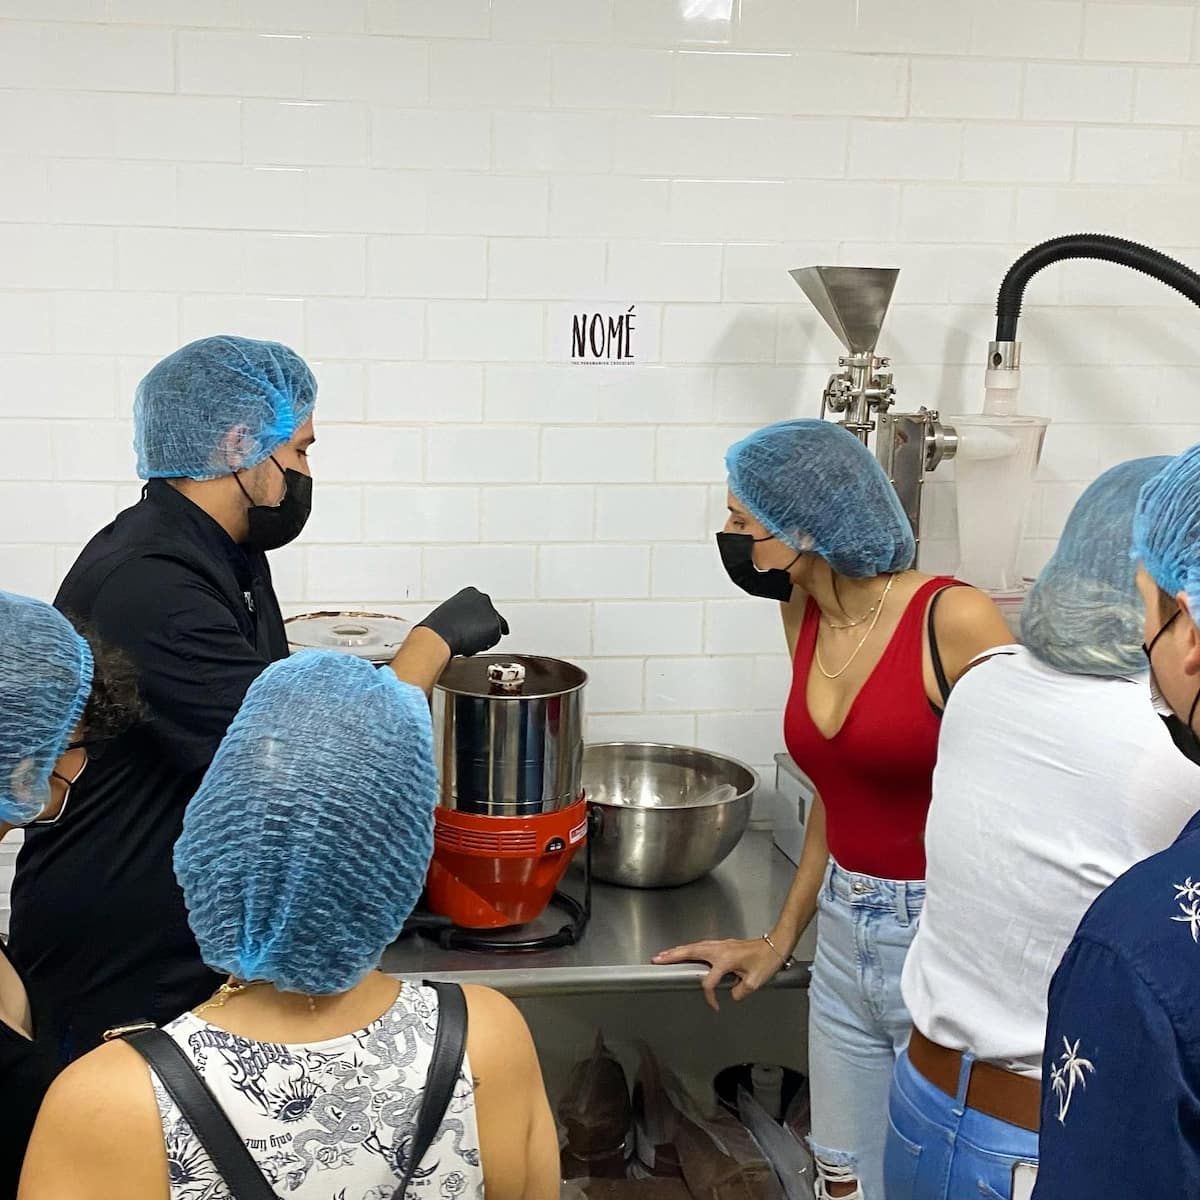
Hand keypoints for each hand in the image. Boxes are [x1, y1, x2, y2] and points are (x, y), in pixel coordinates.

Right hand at [417, 587, 508, 657]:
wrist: (439, 637)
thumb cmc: (438, 627)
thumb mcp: (450, 613)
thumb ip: (462, 614)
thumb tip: (464, 622)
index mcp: (470, 593)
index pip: (481, 605)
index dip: (478, 618)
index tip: (475, 624)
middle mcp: (483, 599)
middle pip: (490, 616)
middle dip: (484, 626)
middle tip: (473, 636)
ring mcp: (490, 612)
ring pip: (493, 628)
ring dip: (484, 637)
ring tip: (468, 643)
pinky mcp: (495, 626)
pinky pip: (494, 639)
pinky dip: (484, 645)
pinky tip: (471, 646)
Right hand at [652, 937, 784, 1012]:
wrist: (775, 945)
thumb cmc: (766, 961)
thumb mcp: (755, 982)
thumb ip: (738, 991)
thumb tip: (731, 994)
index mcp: (725, 960)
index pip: (709, 981)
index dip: (710, 996)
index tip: (715, 1006)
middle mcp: (719, 949)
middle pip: (690, 952)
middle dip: (673, 956)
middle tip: (657, 959)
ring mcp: (720, 944)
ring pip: (693, 946)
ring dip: (678, 950)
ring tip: (664, 955)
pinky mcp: (722, 944)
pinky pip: (700, 945)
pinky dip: (688, 948)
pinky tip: (684, 951)